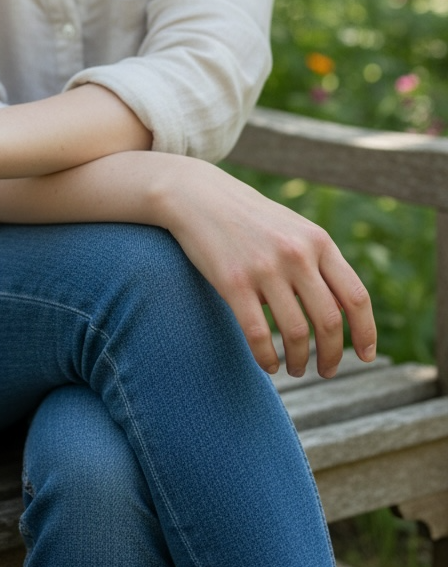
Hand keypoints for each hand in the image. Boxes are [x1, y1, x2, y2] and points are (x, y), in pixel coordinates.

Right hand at [162, 161, 376, 378]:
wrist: (199, 196)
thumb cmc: (251, 218)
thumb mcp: (294, 230)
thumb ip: (320, 263)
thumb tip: (344, 313)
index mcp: (318, 241)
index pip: (355, 296)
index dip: (366, 332)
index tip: (365, 356)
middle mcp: (297, 254)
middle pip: (329, 321)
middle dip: (332, 355)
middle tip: (327, 370)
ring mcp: (265, 268)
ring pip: (296, 333)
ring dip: (300, 361)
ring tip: (297, 369)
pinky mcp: (234, 282)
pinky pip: (258, 334)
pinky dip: (267, 358)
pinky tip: (268, 365)